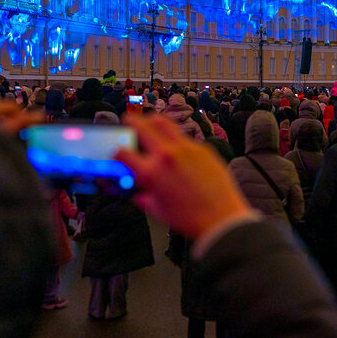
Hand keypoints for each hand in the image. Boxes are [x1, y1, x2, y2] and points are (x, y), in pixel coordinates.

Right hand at [115, 114, 251, 239]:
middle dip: (132, 121)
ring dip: (154, 120)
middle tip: (129, 118)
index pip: (123, 153)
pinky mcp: (203, 149)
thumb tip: (137, 192)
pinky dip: (176, 139)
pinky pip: (185, 138)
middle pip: (143, 126)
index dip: (116, 152)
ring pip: (166, 124)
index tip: (118, 151)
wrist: (220, 217)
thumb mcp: (156, 210)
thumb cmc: (188, 218)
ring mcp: (187, 149)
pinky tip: (177, 147)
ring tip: (151, 120)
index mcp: (150, 173)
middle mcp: (167, 155)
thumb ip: (143, 197)